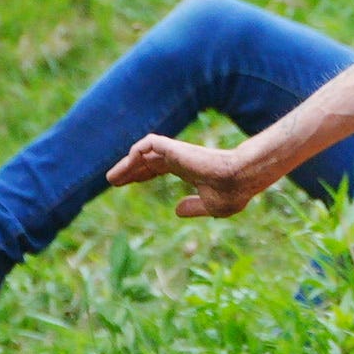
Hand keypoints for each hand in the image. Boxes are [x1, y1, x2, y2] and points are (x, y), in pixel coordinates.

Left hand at [105, 131, 273, 216]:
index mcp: (187, 169)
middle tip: (112, 180)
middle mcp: (180, 158)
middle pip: (148, 160)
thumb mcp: (211, 206)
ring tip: (111, 178)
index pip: (158, 167)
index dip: (142, 174)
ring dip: (127, 164)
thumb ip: (194, 208)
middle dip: (130, 170)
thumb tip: (176, 210)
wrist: (241, 178)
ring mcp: (177, 152)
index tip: (128, 183)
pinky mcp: (176, 148)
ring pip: (144, 152)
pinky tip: (128, 165)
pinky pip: (149, 144)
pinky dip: (136, 151)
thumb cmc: (232, 192)